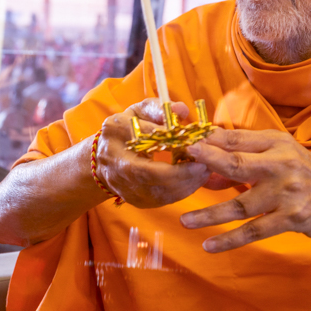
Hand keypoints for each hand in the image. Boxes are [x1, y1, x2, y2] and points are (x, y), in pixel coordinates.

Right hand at [93, 99, 210, 207]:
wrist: (104, 159)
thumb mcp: (137, 112)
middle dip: (184, 172)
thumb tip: (182, 110)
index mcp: (115, 140)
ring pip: (162, 193)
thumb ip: (158, 108)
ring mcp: (128, 189)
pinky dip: (183, 190)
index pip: (144, 144)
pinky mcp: (139, 201)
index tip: (195, 145)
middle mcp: (118, 169)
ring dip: (188, 183)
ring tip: (206, 170)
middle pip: (153, 176)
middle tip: (206, 163)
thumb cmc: (126, 130)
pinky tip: (196, 179)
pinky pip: (165, 200)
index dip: (171, 147)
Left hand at [180, 128, 310, 252]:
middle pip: (238, 164)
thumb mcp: (285, 157)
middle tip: (186, 165)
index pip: (239, 139)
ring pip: (240, 205)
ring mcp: (286, 193)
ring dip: (210, 214)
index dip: (212, 141)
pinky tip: (210, 245)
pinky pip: (254, 231)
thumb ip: (251, 158)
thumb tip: (209, 170)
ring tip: (185, 220)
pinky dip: (230, 240)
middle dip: (210, 163)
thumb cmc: (310, 178)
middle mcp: (282, 165)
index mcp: (279, 144)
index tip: (189, 143)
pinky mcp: (290, 218)